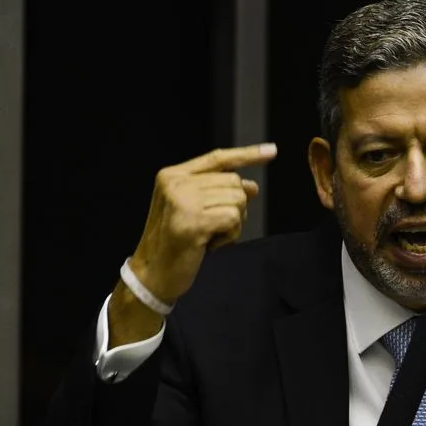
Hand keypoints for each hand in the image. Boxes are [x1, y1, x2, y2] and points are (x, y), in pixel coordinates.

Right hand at [128, 143, 277, 304]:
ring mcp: (183, 201)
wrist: (152, 275)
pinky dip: (230, 235)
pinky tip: (210, 245)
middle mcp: (176, 183)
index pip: (217, 158)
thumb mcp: (194, 210)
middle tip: (212, 227)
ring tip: (208, 236)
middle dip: (234, 207)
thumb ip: (218, 192)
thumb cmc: (176, 243)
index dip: (248, 154)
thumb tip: (252, 186)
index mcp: (172, 175)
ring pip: (238, 201)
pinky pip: (234, 219)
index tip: (272, 151)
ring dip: (232, 224)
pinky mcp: (194, 221)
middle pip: (234, 182)